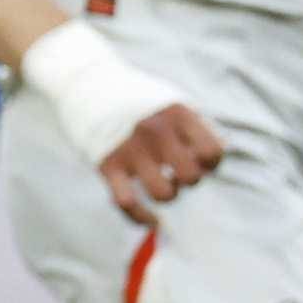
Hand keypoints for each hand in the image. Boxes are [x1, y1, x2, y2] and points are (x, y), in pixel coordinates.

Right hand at [20, 21, 223, 225]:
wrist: (86, 82)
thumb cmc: (134, 96)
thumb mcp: (170, 100)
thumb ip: (194, 126)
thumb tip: (216, 157)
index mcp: (178, 114)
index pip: (213, 153)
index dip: (211, 164)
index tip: (197, 159)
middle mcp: (156, 131)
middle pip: (191, 177)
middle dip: (188, 181)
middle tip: (176, 171)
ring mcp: (130, 149)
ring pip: (164, 194)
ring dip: (167, 195)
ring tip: (162, 185)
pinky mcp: (106, 164)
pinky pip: (127, 203)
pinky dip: (142, 218)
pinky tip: (151, 220)